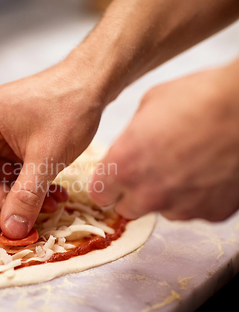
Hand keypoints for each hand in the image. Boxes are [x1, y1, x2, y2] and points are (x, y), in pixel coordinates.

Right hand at [0, 58, 106, 238]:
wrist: (95, 80)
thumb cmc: (69, 109)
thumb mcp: (46, 158)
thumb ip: (26, 197)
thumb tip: (11, 232)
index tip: (3, 230)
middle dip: (11, 201)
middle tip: (31, 222)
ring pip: (4, 175)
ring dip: (25, 194)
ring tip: (52, 205)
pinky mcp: (15, 132)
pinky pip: (17, 165)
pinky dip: (33, 181)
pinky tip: (53, 193)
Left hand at [90, 62, 238, 220]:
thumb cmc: (197, 98)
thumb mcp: (147, 107)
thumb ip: (130, 137)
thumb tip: (131, 146)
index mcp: (123, 167)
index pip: (99, 194)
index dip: (107, 184)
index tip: (114, 177)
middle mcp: (148, 194)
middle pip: (127, 209)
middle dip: (133, 193)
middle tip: (149, 171)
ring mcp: (181, 207)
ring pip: (163, 210)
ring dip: (167, 195)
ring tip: (185, 166)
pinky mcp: (212, 213)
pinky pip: (195, 210)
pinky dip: (198, 197)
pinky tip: (207, 172)